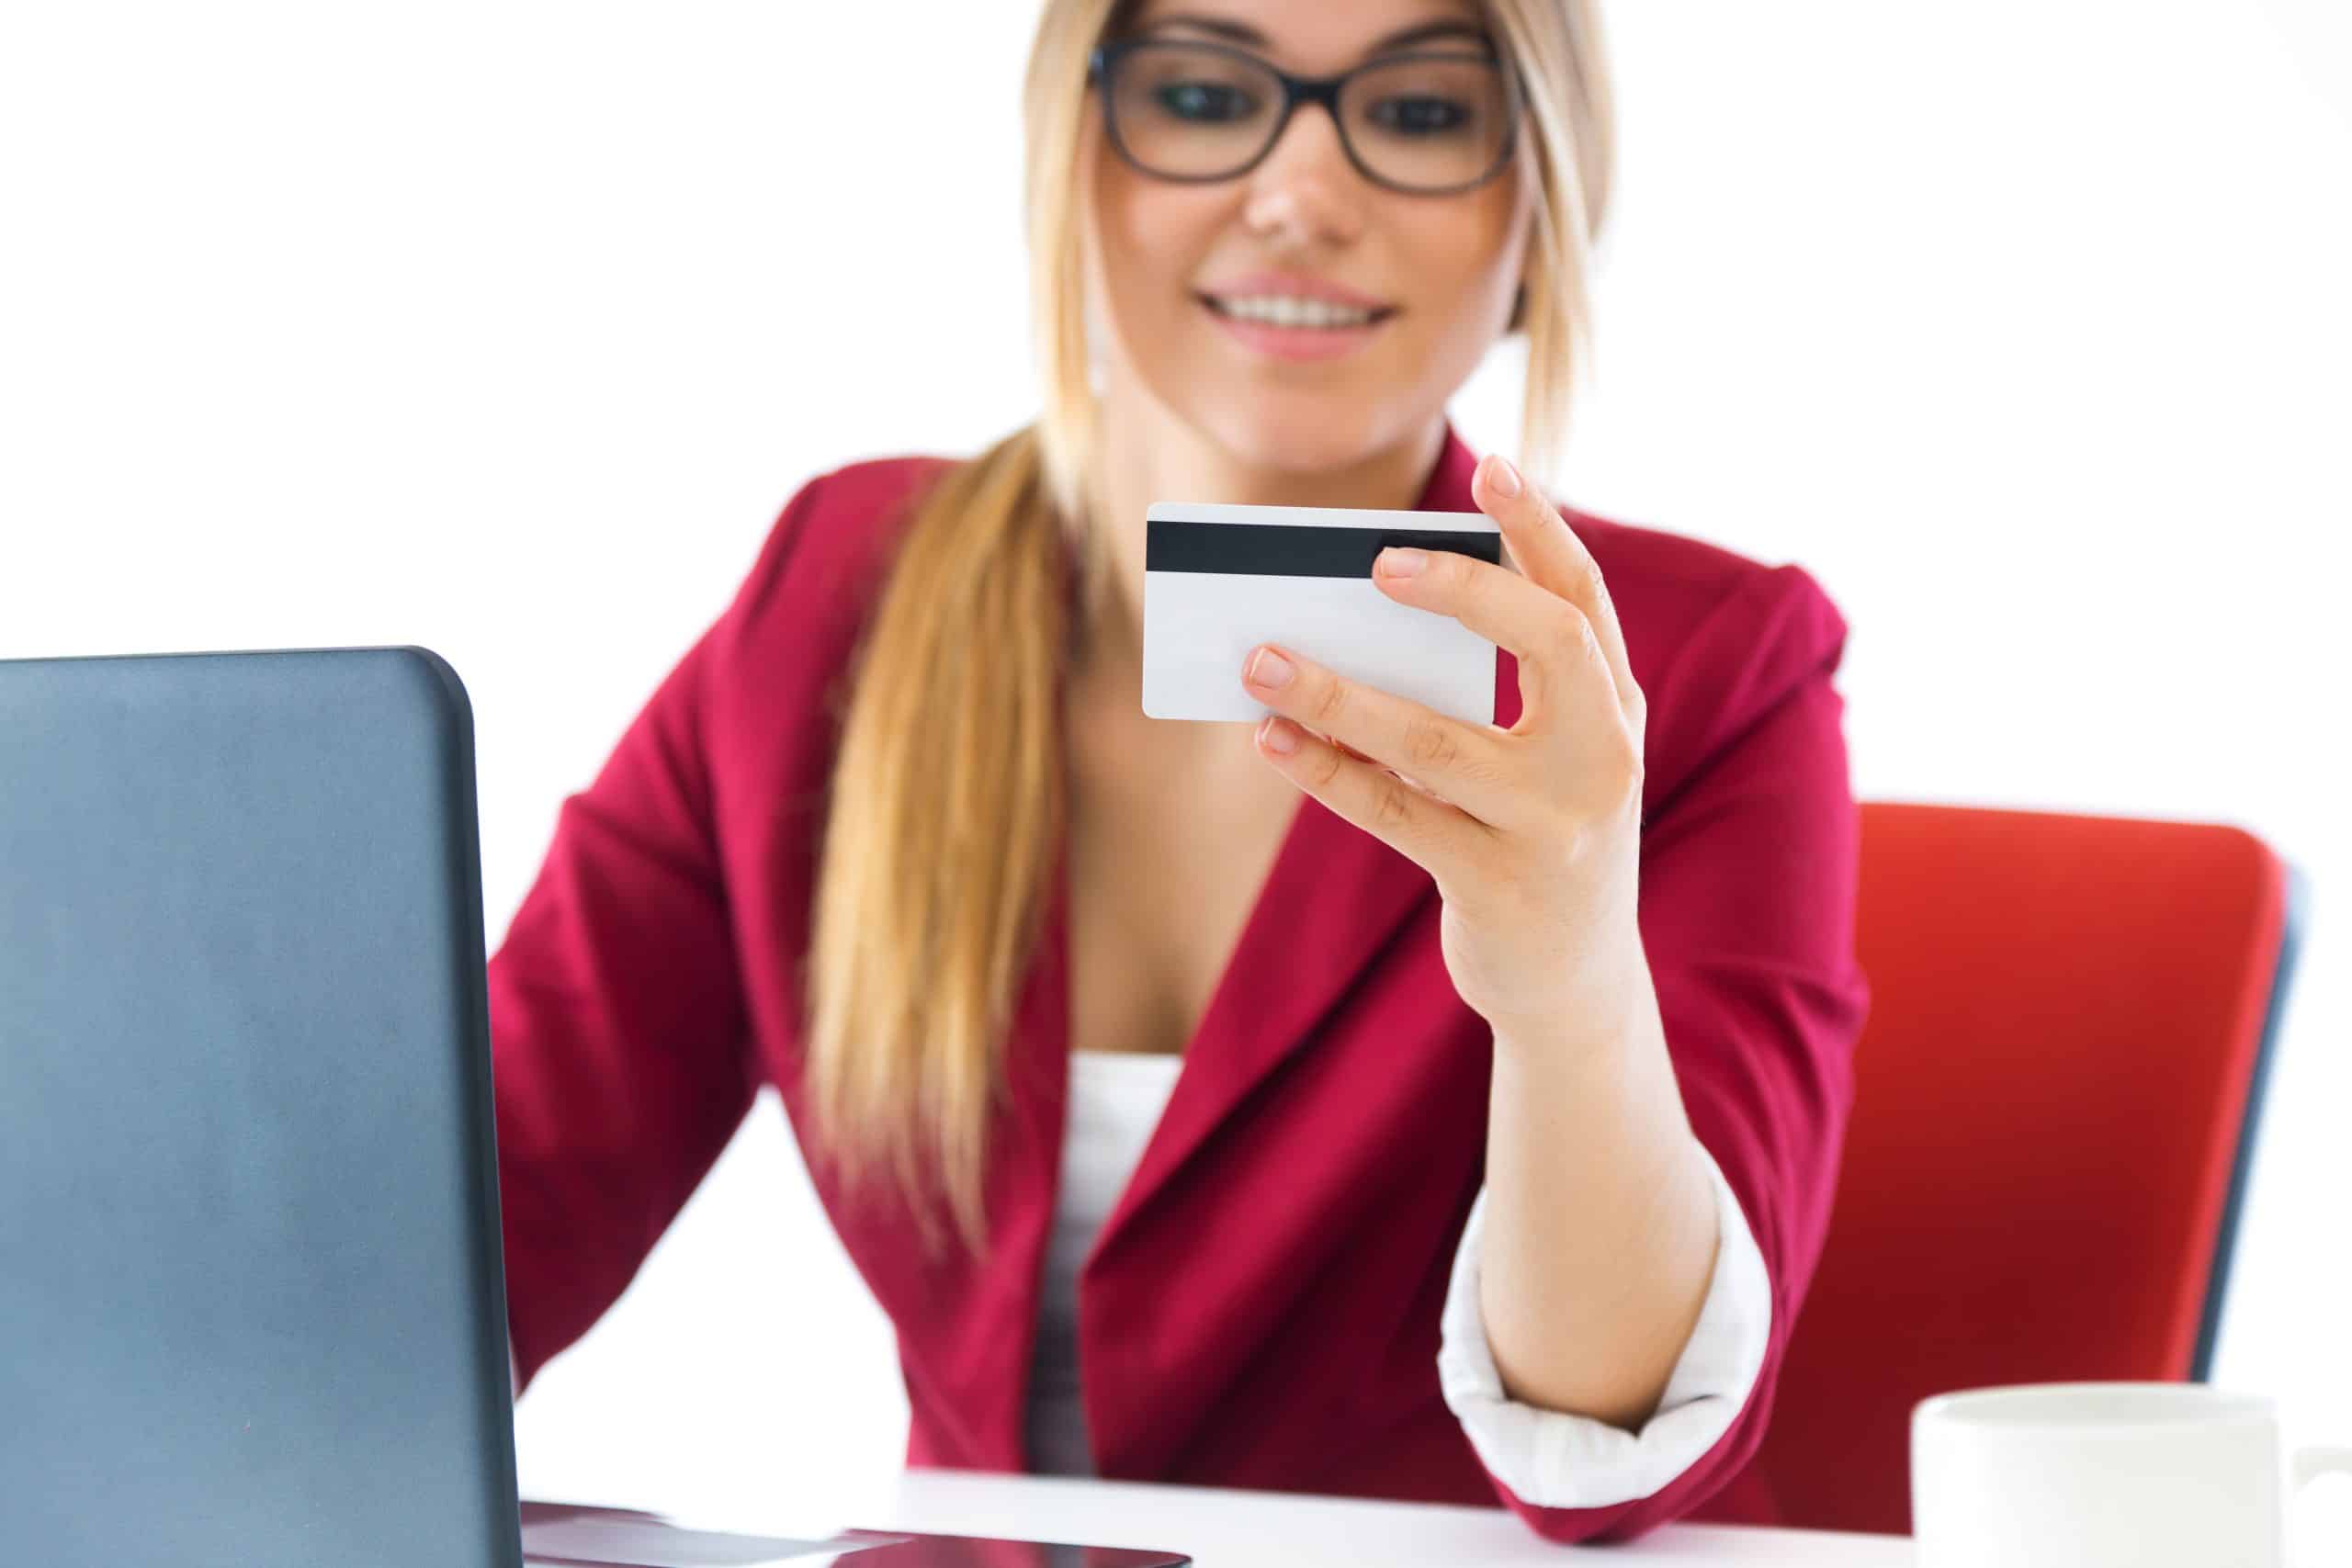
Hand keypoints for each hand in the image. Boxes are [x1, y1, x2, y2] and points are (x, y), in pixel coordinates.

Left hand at [1240, 452, 1648, 1037]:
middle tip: (1377, 560)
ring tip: (1262, 661)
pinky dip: (1326, 773)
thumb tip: (1361, 623)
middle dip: (1464, 590)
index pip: (1585, 599)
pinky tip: (1274, 741)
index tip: (1493, 467)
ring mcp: (1554, 826)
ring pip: (1436, 741)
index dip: (1541, 530)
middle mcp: (1601, 759)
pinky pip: (1394, 813)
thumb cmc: (1543, 839)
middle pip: (1546, 643)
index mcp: (1616, 711)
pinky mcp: (1495, 885)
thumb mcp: (1547, 762)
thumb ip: (1491, 696)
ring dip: (1337, 695)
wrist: (1575, 982)